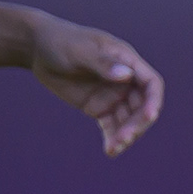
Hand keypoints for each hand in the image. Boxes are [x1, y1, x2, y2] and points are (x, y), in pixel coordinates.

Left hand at [30, 19, 163, 154]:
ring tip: (114, 149)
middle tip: (123, 139)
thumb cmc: (61, 42)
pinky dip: (112, 138)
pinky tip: (110, 151)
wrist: (38, 49)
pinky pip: (111, 126)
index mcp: (126, 61)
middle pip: (142, 107)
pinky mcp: (98, 107)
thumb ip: (102, 63)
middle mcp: (125, 80)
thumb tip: (126, 75)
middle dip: (137, 124)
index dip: (153, 100)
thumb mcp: (80, 50)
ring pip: (128, 120)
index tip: (149, 116)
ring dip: (125, 135)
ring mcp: (112, 95)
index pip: (151, 83)